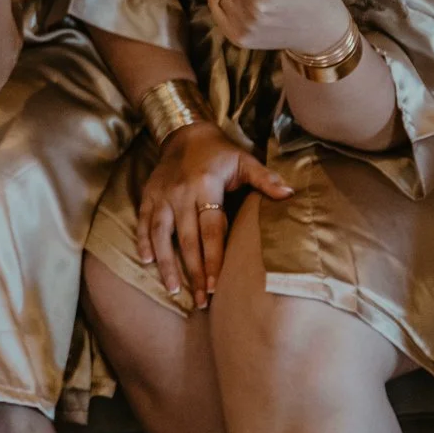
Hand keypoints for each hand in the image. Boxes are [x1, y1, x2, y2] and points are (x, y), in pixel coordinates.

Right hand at [134, 118, 291, 306]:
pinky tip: (145, 261)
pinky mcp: (149, 196)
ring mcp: (162, 196)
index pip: (210, 230)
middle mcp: (181, 194)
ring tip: (173, 289)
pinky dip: (143, 241)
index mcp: (205, 187)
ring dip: (167, 263)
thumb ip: (265, 179)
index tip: (216, 285)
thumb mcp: (244, 160)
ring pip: (161, 235)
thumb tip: (290, 194)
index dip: (212, 258)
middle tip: (200, 299)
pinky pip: (144, 222)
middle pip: (187, 239)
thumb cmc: (220, 153)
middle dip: (193, 272)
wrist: (185, 133)